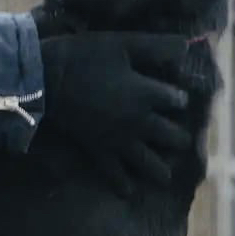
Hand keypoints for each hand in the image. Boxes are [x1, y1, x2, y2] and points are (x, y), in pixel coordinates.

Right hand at [35, 30, 191, 193]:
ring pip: (150, 163)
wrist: (47, 80)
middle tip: (179, 139)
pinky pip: (114, 174)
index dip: (180, 98)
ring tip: (165, 174)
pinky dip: (123, 185)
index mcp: (148, 94)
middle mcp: (140, 122)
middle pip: (172, 137)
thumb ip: (156, 46)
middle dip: (178, 137)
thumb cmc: (84, 57)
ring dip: (161, 169)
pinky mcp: (99, 150)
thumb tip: (187, 47)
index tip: (177, 98)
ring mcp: (120, 140)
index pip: (178, 101)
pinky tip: (129, 192)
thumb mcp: (123, 44)